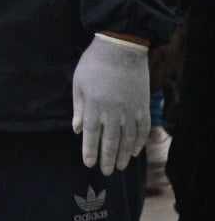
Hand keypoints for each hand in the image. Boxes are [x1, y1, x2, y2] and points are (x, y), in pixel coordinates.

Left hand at [72, 34, 149, 175]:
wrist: (121, 48)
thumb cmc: (94, 64)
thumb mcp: (78, 83)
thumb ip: (78, 108)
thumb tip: (77, 130)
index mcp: (94, 106)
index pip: (91, 135)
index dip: (90, 151)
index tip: (88, 163)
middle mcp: (113, 111)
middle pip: (110, 141)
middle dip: (107, 158)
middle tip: (106, 172)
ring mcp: (130, 110)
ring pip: (128, 139)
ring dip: (124, 154)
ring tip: (120, 166)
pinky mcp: (143, 106)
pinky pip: (142, 129)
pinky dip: (139, 142)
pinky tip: (135, 151)